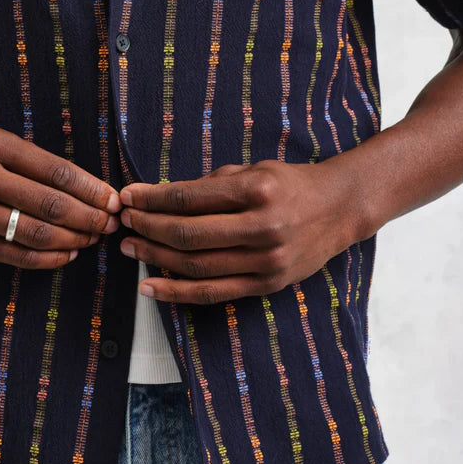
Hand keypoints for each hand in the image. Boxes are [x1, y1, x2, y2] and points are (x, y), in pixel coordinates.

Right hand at [0, 126, 121, 268]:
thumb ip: (36, 163)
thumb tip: (92, 189)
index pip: (55, 170)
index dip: (90, 189)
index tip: (114, 200)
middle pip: (48, 203)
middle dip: (88, 217)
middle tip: (111, 224)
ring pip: (34, 232)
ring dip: (71, 239)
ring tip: (92, 239)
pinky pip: (14, 254)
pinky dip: (47, 257)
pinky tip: (67, 254)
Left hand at [117, 158, 362, 303]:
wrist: (339, 208)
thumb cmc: (289, 183)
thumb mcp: (252, 170)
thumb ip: (209, 185)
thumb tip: (159, 198)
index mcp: (256, 190)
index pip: (189, 197)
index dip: (152, 198)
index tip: (127, 196)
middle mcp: (262, 227)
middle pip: (188, 233)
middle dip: (148, 227)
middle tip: (123, 221)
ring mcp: (266, 261)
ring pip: (196, 266)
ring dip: (155, 257)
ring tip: (129, 248)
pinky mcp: (267, 285)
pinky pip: (213, 293)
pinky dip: (177, 291)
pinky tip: (151, 286)